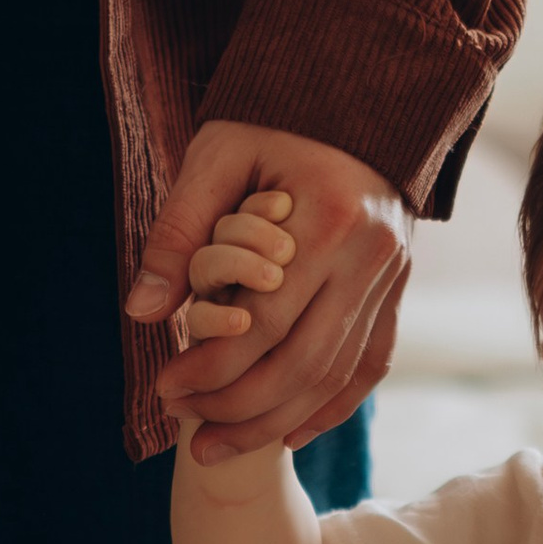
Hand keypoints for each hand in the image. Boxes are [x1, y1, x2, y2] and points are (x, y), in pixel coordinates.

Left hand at [128, 121, 412, 463]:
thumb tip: (143, 311)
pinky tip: (287, 434)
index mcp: (329, 219)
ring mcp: (393, 278)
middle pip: (304, 362)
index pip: (265, 321)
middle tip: (188, 433)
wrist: (361, 96)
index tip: (165, 389)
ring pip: (337, 375)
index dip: (212, 365)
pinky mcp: (399, 290)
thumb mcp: (217, 155)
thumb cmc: (276, 119)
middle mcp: (372, 257)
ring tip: (219, 447)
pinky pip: (369, 366)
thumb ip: (179, 231)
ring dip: (277, 422)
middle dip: (240, 408)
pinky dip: (330, 407)